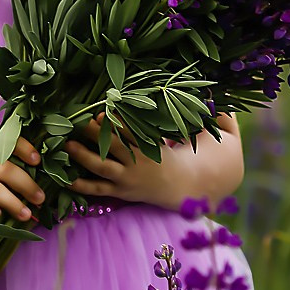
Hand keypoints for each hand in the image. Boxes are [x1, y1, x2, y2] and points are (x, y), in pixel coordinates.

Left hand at [66, 112, 243, 210]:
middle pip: (114, 147)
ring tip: (67, 145)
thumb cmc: (197, 162)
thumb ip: (222, 119)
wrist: (190, 192)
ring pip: (102, 167)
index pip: (135, 132)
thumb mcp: (217, 140)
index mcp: (157, 149)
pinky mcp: (122, 191)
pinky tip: (65, 178)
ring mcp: (129, 179)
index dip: (119, 120)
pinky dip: (82, 185)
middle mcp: (139, 164)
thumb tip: (224, 97)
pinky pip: (100, 190)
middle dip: (96, 135)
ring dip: (83, 156)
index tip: (105, 108)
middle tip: (79, 121)